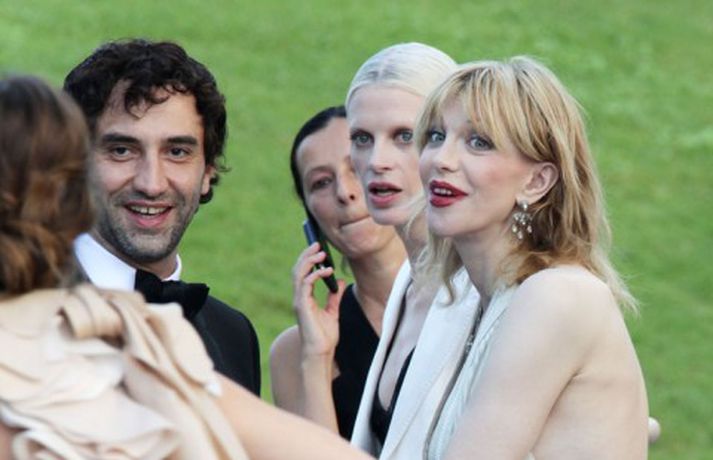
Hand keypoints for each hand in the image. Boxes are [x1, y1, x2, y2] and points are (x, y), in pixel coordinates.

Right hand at [291, 242, 345, 358]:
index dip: (308, 259)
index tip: (319, 249)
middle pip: (298, 269)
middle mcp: (300, 297)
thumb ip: (335, 296)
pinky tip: (326, 271)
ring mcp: (299, 301)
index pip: (303, 273)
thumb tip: (340, 281)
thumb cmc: (324, 336)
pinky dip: (315, 274)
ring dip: (309, 261)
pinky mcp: (302, 305)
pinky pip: (305, 284)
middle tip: (317, 244)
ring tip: (321, 253)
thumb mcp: (333, 311)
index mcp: (305, 297)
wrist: (321, 352)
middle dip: (307, 255)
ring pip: (298, 273)